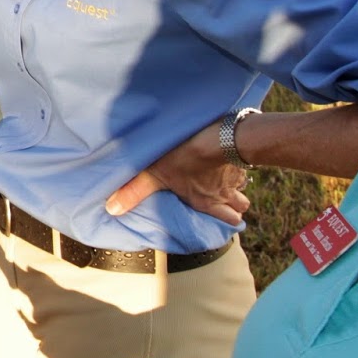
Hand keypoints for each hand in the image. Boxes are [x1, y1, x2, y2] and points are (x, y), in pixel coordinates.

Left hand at [106, 122, 248, 223]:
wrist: (215, 137)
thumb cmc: (183, 157)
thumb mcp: (154, 175)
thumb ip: (134, 192)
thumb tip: (112, 210)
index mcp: (207, 202)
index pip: (228, 220)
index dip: (228, 220)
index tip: (226, 218)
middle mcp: (225, 193)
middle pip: (240, 208)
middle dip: (235, 207)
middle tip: (228, 203)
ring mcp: (235, 176)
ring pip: (243, 188)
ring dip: (237, 187)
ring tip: (227, 182)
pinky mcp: (240, 157)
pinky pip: (245, 167)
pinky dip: (238, 166)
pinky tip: (229, 159)